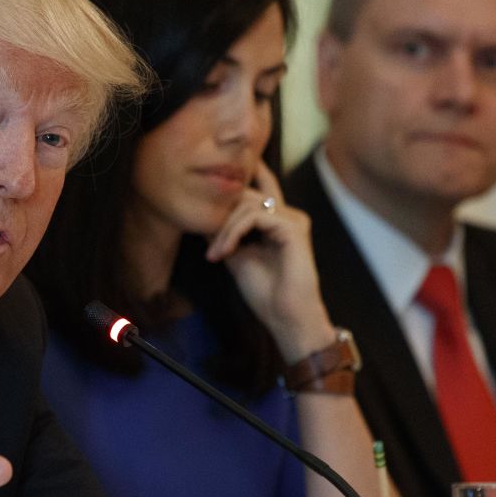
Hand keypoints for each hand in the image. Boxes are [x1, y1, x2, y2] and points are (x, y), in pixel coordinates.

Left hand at [204, 161, 333, 361]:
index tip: (209, 192)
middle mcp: (288, 216)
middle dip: (221, 217)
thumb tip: (202, 216)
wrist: (286, 317)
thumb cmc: (266, 293)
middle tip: (211, 248)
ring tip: (216, 254)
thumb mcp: (236, 256)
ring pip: (247, 205)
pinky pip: (254, 217)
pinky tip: (226, 252)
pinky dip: (234, 233)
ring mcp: (293, 219)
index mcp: (277, 221)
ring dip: (224, 229)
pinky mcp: (293, 228)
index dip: (241, 179)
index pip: (261, 187)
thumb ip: (224, 234)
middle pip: (246, 195)